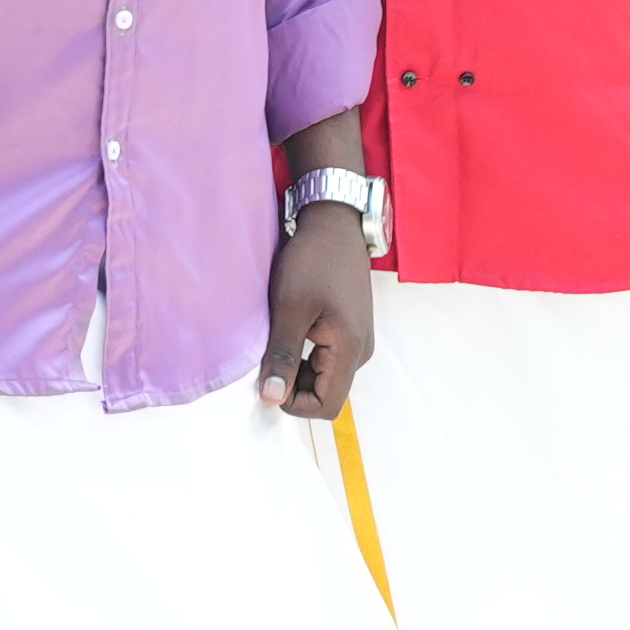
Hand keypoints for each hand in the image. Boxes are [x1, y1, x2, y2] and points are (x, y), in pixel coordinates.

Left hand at [263, 199, 376, 422]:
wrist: (334, 223)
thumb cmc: (313, 260)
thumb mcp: (290, 308)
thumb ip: (282, 356)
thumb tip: (271, 398)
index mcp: (350, 349)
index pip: (325, 406)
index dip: (293, 403)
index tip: (268, 377)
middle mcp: (361, 351)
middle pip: (326, 394)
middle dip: (293, 385)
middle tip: (268, 354)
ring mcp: (358, 340)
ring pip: (325, 378)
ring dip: (297, 369)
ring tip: (278, 337)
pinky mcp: (351, 330)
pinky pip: (327, 360)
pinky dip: (305, 356)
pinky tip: (291, 330)